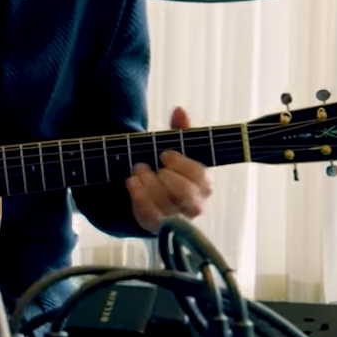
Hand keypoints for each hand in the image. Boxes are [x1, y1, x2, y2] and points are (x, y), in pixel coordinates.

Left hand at [126, 106, 212, 231]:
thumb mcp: (176, 148)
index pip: (199, 176)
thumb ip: (180, 130)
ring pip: (165, 205)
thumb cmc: (170, 169)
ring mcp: (178, 219)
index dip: (180, 163)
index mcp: (205, 185)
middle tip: (145, 164)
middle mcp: (196, 205)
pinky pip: (151, 217)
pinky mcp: (159, 227)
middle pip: (185, 194)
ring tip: (136, 171)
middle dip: (163, 177)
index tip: (164, 154)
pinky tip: (131, 183)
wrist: (153, 194)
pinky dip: (138, 198)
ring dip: (147, 184)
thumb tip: (180, 110)